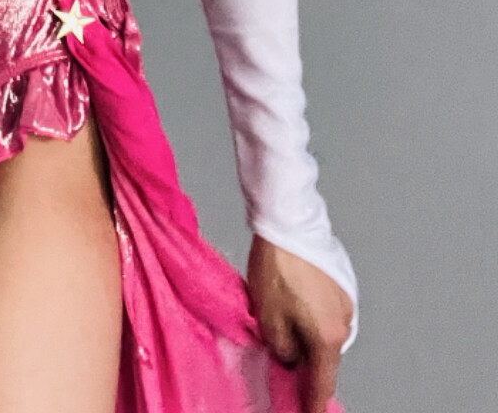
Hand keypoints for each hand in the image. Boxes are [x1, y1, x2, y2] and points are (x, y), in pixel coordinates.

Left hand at [246, 233, 352, 412]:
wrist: (288, 222)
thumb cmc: (277, 267)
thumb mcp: (268, 317)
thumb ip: (281, 349)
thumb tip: (289, 357)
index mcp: (327, 336)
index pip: (321, 382)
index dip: (313, 402)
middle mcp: (345, 322)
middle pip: (325, 356)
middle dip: (307, 361)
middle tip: (286, 361)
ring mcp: (347, 301)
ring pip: (326, 331)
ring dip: (309, 333)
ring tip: (283, 317)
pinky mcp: (343, 282)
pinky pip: (328, 309)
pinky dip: (313, 313)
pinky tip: (294, 299)